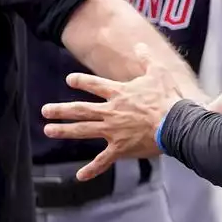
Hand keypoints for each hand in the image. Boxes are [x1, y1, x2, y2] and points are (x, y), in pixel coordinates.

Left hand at [41, 44, 183, 181]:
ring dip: (64, 131)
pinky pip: (103, 160)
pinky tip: (80, 176)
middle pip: (80, 110)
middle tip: (45, 111)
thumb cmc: (168, 98)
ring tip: (49, 130)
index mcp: (119, 93)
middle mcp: (111, 111)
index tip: (69, 80)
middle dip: (61, 110)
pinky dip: (92, 169)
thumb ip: (147, 58)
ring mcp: (113, 131)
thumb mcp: (159, 72)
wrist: (176, 123)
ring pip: (83, 131)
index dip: (80, 81)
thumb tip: (140, 45)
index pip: (94, 85)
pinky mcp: (120, 148)